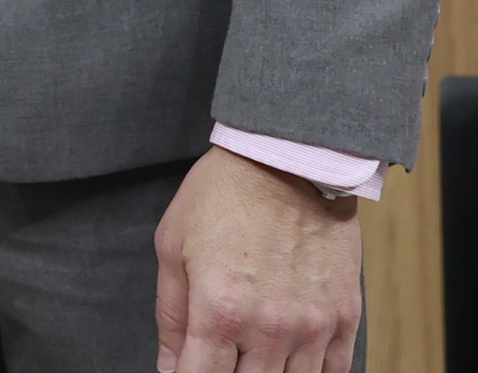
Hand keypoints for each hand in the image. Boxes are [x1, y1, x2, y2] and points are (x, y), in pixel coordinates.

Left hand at [154, 145, 361, 372]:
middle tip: (219, 357)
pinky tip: (290, 362)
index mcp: (219, 310)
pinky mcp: (345, 317)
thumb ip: (171, 314)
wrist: (287, 162)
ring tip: (250, 357)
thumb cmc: (222, 197)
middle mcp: (269, 327)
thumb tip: (169, 364)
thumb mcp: (172, 246)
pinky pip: (334, 372)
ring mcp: (313, 326)